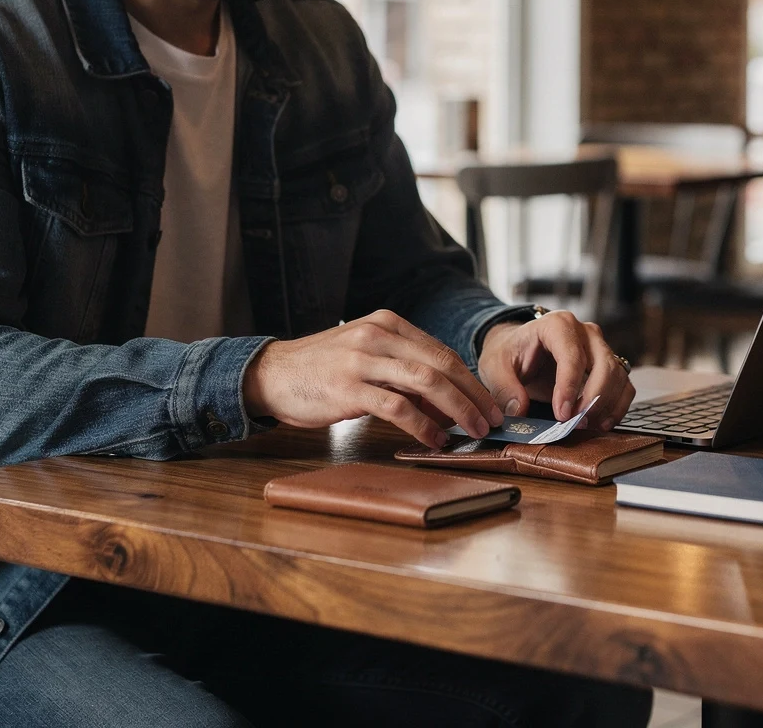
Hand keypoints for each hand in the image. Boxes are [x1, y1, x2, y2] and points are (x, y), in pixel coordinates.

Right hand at [242, 311, 502, 447]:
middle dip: (473, 394)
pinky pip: (397, 407)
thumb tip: (444, 401)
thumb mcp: (365, 355)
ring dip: (457, 409)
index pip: (441, 351)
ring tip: (472, 430)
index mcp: (387, 323)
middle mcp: (378, 335)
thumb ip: (401, 370)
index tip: (489, 403)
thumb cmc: (321, 369)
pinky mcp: (348, 388)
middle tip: (491, 419)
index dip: (470, 379)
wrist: (271, 373)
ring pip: (426, 382)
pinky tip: (435, 440)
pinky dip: (423, 425)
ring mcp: (363, 360)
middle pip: (441, 364)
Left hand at [477, 311, 634, 430]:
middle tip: (576, 423)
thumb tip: (519, 410)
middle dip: (593, 398)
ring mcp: (600, 347)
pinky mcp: (608, 365)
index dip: (569, 386)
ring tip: (585, 425)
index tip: (561, 414)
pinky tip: (601, 423)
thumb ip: (504, 388)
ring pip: (618, 375)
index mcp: (557, 325)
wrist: (519, 349)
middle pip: (603, 364)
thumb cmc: (509, 354)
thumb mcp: (495, 366)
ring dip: (606, 405)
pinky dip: (617, 406)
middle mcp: (585, 332)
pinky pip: (624, 386)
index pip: (572, 355)